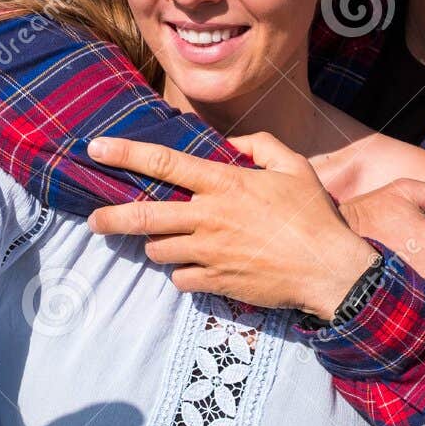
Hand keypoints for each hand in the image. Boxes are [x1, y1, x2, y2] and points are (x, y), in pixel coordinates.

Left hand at [85, 133, 377, 319]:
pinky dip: (183, 274)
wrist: (329, 270)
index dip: (125, 153)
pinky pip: (180, 279)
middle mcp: (209, 217)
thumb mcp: (294, 167)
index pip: (164, 162)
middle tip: (94, 221)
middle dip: (111, 218)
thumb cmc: (315, 216)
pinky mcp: (215, 281)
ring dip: (159, 246)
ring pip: (159, 250)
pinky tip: (198, 268)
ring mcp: (209, 252)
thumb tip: (232, 144)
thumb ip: (260, 146)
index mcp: (224, 183)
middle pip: (143, 216)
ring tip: (169, 243)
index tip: (96, 149)